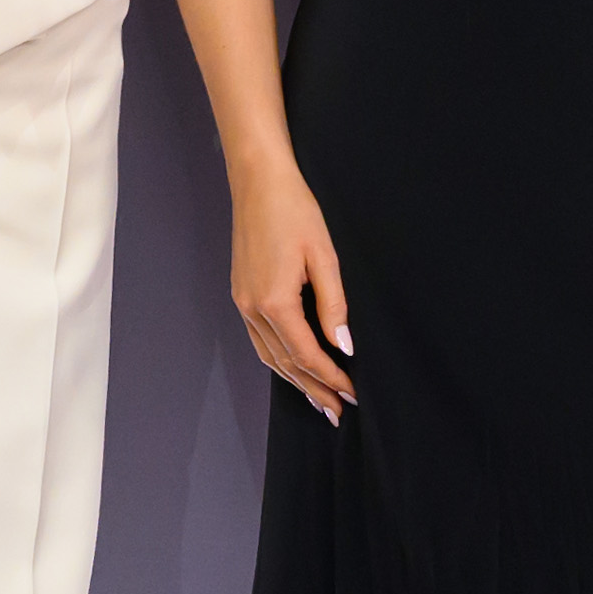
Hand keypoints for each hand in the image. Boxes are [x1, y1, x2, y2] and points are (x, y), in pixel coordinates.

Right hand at [227, 155, 352, 420]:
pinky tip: (292, 366)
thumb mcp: (324, 257)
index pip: (307, 354)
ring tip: (318, 399)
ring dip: (294, 380)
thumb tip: (343, 345)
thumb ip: (334, 305)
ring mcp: (242, 302)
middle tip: (337, 412)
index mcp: (274, 301)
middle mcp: (252, 308)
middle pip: (285, 363)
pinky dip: (277, 359)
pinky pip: (259, 340)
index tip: (352, 394)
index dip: (331, 378)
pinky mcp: (241, 293)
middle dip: (313, 389)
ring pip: (268, 355)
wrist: (258, 181)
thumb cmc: (294, 211)